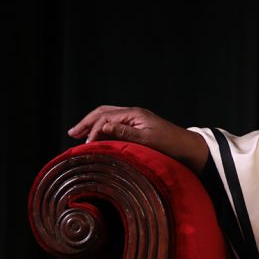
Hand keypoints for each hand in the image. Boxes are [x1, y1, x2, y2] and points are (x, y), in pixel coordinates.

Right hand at [67, 105, 208, 170]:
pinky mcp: (136, 126)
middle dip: (86, 122)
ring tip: (79, 134)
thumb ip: (124, 133)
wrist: (186, 146)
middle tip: (72, 133)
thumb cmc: (170, 144)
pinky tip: (96, 138)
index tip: (86, 145)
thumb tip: (103, 127)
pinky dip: (102, 129)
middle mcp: (132, 113)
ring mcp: (134, 119)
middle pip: (103, 112)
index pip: (105, 117)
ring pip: (107, 116)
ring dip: (92, 124)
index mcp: (134, 113)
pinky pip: (114, 123)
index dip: (93, 130)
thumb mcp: (147, 140)